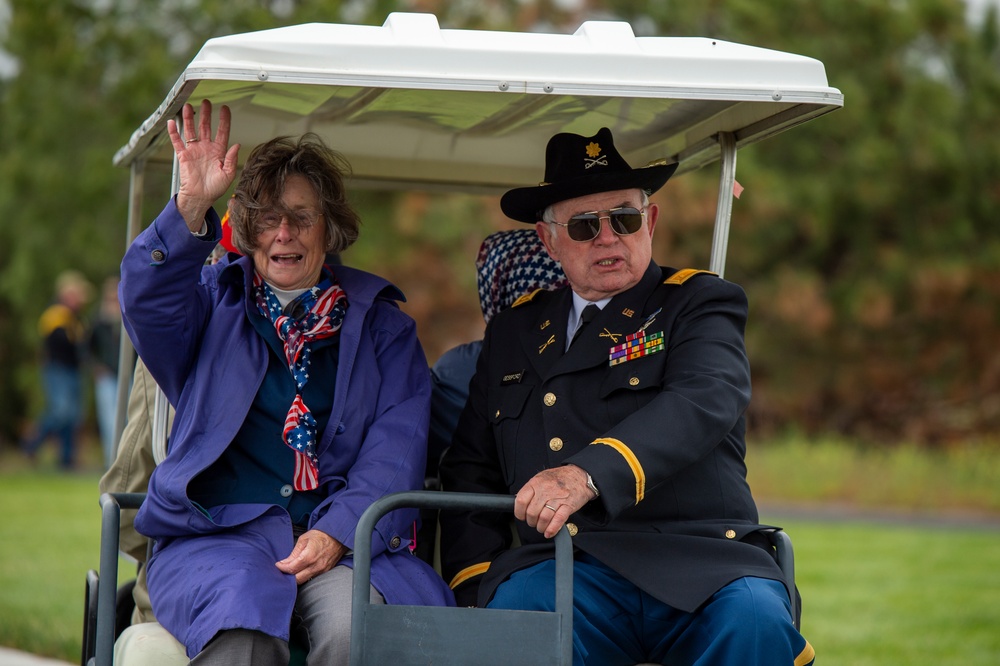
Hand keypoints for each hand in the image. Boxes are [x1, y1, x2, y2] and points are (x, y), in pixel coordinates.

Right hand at [165, 99, 240, 230]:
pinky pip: (177, 141)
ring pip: (191, 130)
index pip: (222, 131)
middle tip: (206, 102)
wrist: (200, 198)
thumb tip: (237, 145)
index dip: (224, 120)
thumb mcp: (228, 174)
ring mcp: (194, 150)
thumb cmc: (215, 188)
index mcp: (219, 151)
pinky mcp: (183, 155)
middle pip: (206, 126)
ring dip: (190, 118)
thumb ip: (231, 159)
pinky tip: (172, 122)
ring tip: (189, 106)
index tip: (225, 108)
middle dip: (206, 114)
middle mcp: (206, 148)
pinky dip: (174, 132)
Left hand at [275, 529, 346, 584]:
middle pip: (297, 579)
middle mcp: (316, 566)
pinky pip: (312, 577)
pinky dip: (304, 576)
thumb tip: (284, 563)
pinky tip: (300, 571)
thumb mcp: (304, 539)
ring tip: (291, 570)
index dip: (282, 568)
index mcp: (309, 556)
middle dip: (288, 576)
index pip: (292, 569)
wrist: (338, 536)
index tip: (278, 565)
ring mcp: (322, 570)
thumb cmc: (322, 535)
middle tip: (283, 570)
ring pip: (304, 580)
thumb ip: (294, 553)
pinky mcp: (325, 571)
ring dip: (296, 577)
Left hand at [514, 464, 594, 538]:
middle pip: (532, 512)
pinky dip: (552, 529)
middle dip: (531, 522)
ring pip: (543, 518)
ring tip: (541, 527)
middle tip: (533, 522)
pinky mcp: (568, 506)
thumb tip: (520, 503)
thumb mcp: (542, 477)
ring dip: (541, 527)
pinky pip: (558, 520)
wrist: (580, 476)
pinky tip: (549, 532)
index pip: (521, 501)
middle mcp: (546, 490)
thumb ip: (531, 489)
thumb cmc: (560, 477)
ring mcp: (558, 498)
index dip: (519, 512)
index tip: (522, 516)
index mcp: (536, 482)